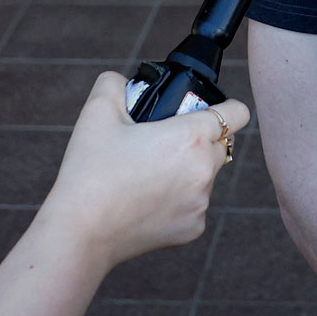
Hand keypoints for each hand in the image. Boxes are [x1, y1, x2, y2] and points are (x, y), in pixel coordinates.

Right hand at [35, 72, 247, 268]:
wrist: (79, 232)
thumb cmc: (89, 172)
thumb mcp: (97, 113)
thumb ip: (114, 84)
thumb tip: (124, 82)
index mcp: (191, 138)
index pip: (237, 113)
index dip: (226, 107)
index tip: (207, 111)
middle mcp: (205, 171)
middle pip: (220, 145)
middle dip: (200, 139)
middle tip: (165, 142)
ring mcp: (201, 204)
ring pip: (206, 177)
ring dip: (189, 171)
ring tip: (150, 173)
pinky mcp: (192, 230)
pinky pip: (194, 206)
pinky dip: (178, 201)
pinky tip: (147, 201)